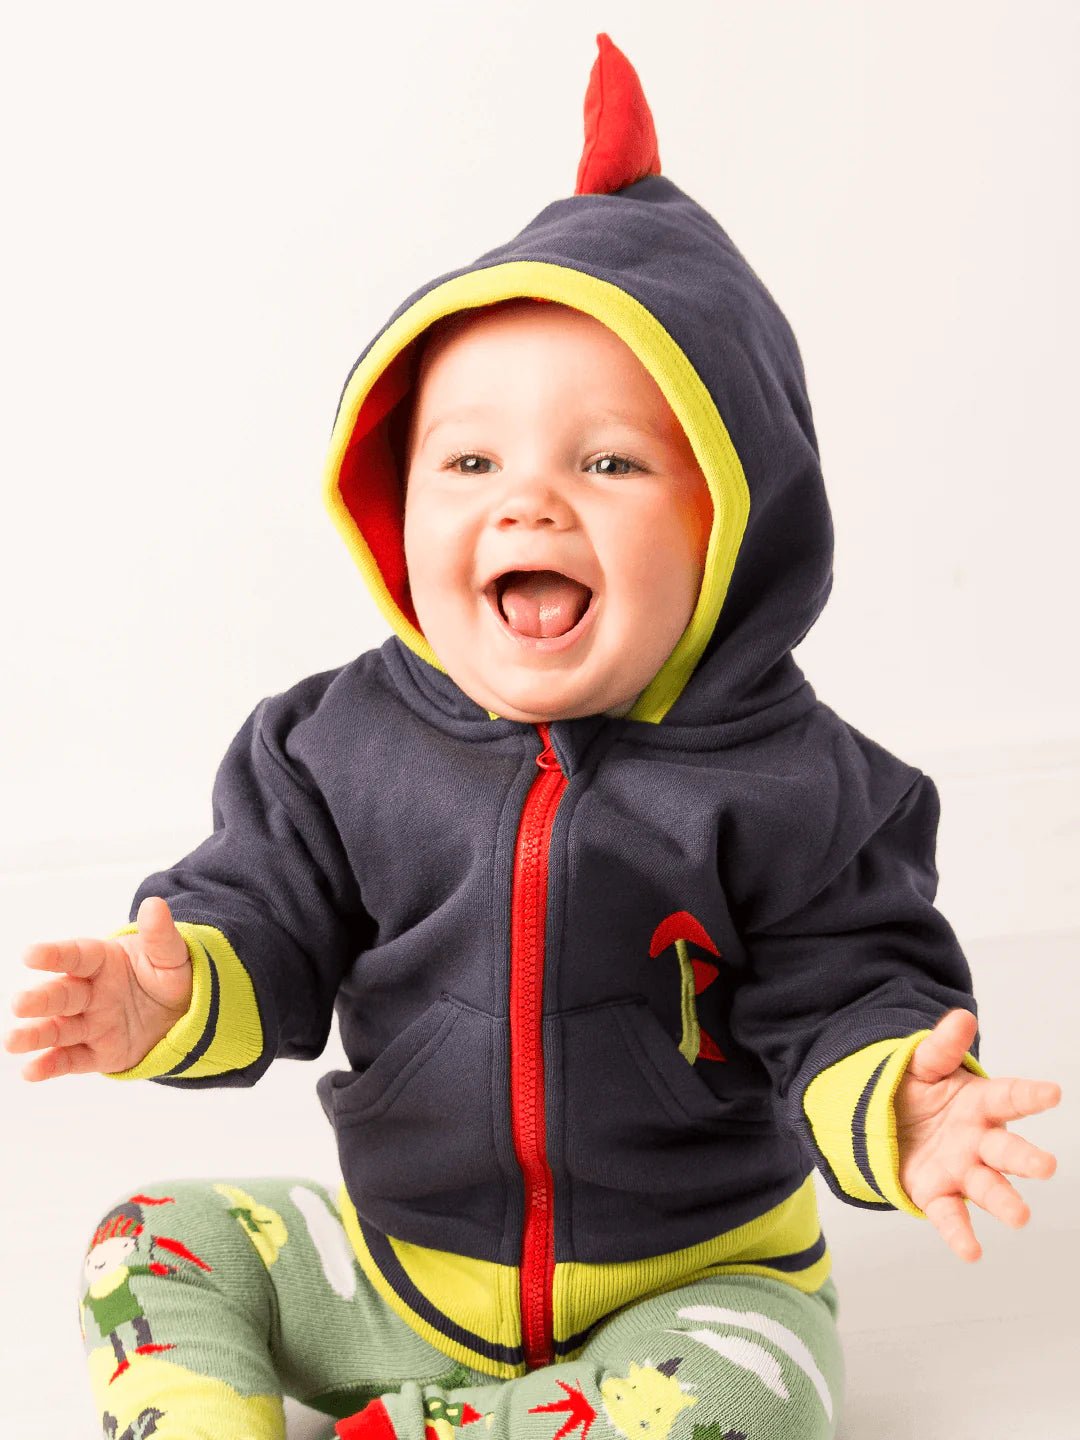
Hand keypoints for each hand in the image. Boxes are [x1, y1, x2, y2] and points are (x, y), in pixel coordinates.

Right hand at [5, 896, 192, 1079]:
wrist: (183, 1011)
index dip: (55, 955)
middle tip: (18, 1003)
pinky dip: (51, 1066)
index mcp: (103, 962)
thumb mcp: (172, 954)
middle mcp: (90, 993)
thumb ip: (160, 936)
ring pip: (59, 1030)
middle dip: (40, 1000)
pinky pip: (72, 1060)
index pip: (77, 956)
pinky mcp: (98, 1053)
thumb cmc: (168, 976)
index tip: (29, 954)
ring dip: (36, 1035)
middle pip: (62, 995)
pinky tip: (31, 1071)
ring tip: (12, 1040)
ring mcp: (91, 1024)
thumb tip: (154, 905)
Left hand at [894, 1007, 1061, 1261]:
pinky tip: (971, 1253)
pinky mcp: (938, 1193)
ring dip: (1004, 1201)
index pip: (1010, 1097)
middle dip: (1026, 1158)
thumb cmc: (920, 1091)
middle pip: (1006, 1150)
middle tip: (1047, 1166)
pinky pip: (951, 1216)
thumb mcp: (925, 1065)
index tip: (1054, 1092)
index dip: (1031, 1094)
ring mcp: (962, 1170)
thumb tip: (961, 1015)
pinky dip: (961, 1234)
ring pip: (988, 1187)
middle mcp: (979, 1141)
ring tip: (1020, 1216)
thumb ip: (942, 1046)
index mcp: (981, 1103)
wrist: (891, 1121)